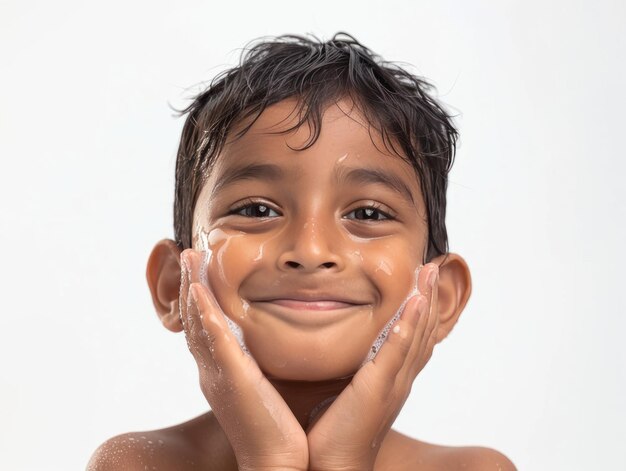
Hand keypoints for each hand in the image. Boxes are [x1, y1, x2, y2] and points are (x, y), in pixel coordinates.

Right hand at [179, 249, 308, 470]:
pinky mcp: (231, 380)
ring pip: (199, 323)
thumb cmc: (280, 429)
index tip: (203, 270)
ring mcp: (218, 374)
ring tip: (191, 258)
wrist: (278, 463)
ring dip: (193, 289)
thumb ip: (265, 364)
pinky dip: (205, 315)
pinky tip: (200, 293)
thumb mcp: (268, 388)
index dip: (201, 297)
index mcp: (224, 371)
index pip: (207, 326)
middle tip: (189, 253)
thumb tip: (274, 345)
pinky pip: (214, 342)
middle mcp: (214, 370)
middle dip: (191, 284)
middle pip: (195, 319)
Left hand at [306, 263, 439, 470]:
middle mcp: (398, 379)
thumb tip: (341, 352)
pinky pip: (398, 350)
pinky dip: (409, 325)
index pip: (411, 338)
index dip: (420, 310)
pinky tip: (416, 303)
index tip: (421, 282)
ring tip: (429, 272)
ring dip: (424, 301)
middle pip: (422, 331)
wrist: (331, 467)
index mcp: (390, 380)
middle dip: (429, 297)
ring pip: (416, 334)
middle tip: (434, 266)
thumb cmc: (333, 435)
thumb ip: (350, 371)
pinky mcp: (380, 387)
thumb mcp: (345, 393)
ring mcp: (392, 383)